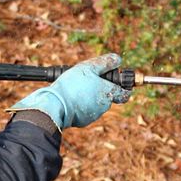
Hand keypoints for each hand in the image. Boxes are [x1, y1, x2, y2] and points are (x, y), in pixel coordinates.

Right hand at [12, 54, 131, 129]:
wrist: (55, 105)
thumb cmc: (72, 84)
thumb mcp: (89, 67)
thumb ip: (105, 62)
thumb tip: (118, 59)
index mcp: (108, 93)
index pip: (125, 94)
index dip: (124, 88)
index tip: (121, 84)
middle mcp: (104, 106)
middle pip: (107, 97)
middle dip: (100, 89)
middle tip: (88, 80)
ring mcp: (93, 115)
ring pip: (95, 104)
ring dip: (89, 97)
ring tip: (76, 88)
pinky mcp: (82, 121)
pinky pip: (84, 111)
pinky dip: (80, 105)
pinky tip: (70, 98)